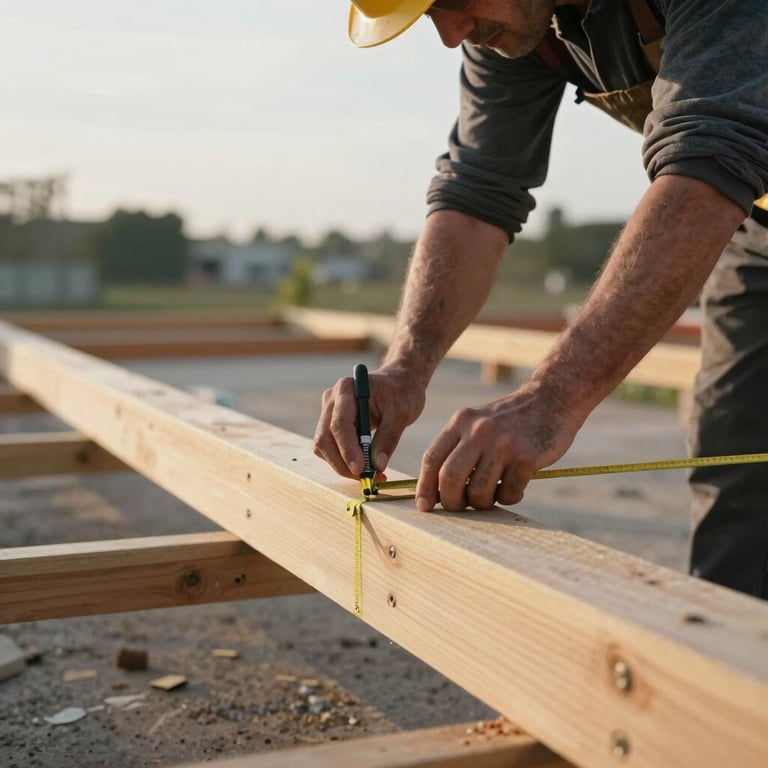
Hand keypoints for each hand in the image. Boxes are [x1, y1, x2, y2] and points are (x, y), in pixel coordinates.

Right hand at [313, 366, 426, 478]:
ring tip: (370, 474)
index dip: (347, 450)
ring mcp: (329, 411)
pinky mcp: (331, 424)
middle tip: (367, 479)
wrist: (400, 381)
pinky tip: (365, 466)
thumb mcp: (401, 413)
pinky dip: (344, 461)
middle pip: (325, 438)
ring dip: (342, 465)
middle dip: (342, 463)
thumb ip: (388, 438)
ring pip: (324, 446)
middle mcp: (332, 399)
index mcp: (347, 390)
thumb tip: (377, 466)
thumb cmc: (402, 392)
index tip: (361, 470)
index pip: (339, 424)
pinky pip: (330, 448)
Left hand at [415, 381, 579, 511]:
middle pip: (450, 478)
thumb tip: (436, 490)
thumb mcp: (477, 422)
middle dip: (451, 501)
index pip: (432, 459)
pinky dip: (508, 498)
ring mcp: (503, 444)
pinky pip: (508, 493)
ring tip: (492, 495)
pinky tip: (515, 488)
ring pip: (478, 491)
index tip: (424, 506)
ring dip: (482, 503)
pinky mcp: (527, 457)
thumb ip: (457, 448)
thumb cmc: (509, 420)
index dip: (424, 487)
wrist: (551, 400)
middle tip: (460, 506)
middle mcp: (479, 431)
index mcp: (461, 422)